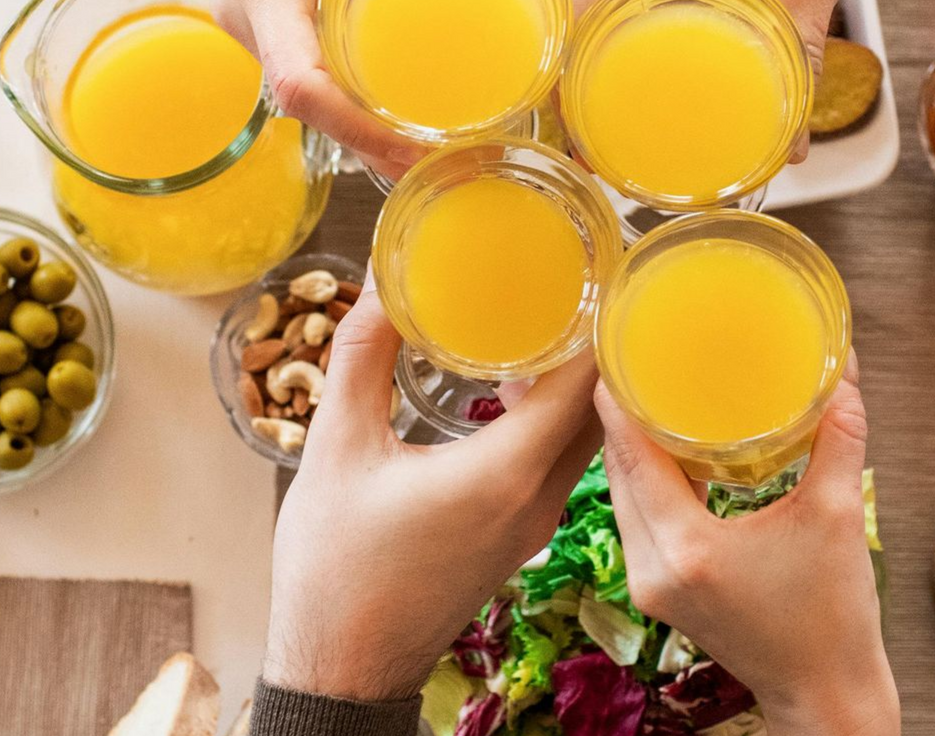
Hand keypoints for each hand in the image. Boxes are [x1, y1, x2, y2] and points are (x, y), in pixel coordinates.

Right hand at [195, 0, 431, 175]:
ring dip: (365, 128)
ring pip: (309, 97)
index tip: (421, 148)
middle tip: (453, 158)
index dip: (360, 129)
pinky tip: (401, 105)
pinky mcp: (264, 19)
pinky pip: (307, 70)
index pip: (301, 85)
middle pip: (311, 108)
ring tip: (438, 144)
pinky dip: (350, 97)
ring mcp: (249, 24)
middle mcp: (248, 19)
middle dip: (376, 145)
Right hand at [264, 288, 601, 701]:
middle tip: (578, 279)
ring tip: (551, 317)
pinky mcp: (519, 536)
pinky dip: (555, 419)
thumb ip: (361, 356)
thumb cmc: (334, 567)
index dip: (598, 322)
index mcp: (507, 473)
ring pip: (582, 438)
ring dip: (576, 383)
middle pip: (599, 408)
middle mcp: (539, 499)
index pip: (587, 383)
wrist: (341, 666)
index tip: (595, 268)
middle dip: (595, 343)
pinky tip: (518, 382)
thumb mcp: (337, 448)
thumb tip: (384, 281)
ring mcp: (534, 524)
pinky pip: (561, 463)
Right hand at [564, 0, 879, 160]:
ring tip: (606, 126)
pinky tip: (633, 78)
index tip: (576, 129)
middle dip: (571, 76)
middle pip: (571, 5)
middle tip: (593, 148)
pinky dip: (614, 33)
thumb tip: (789, 142)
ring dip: (588, 57)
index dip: (564, 66)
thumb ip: (800, 44)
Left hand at [595, 353, 900, 735]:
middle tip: (636, 357)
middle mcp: (653, 567)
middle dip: (623, 414)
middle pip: (617, 471)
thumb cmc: (834, 616)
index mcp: (687, 548)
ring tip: (650, 393)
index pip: (631, 454)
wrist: (826, 692)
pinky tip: (668, 449)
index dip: (619, 399)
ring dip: (631, 447)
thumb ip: (838, 438)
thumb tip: (846, 371)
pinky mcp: (657, 592)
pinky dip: (645, 480)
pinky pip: (636, 518)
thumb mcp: (840, 515)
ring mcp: (649, 584)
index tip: (619, 348)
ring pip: (621, 496)